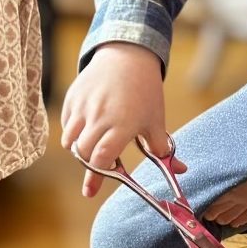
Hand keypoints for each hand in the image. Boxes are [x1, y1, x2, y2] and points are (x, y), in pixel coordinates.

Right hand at [61, 42, 183, 196]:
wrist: (127, 56)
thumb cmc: (145, 91)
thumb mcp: (156, 120)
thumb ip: (162, 148)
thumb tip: (180, 171)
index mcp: (122, 124)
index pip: (102, 159)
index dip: (97, 176)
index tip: (91, 190)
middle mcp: (99, 116)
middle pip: (84, 153)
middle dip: (90, 163)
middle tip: (100, 162)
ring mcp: (83, 107)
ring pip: (70, 141)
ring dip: (79, 149)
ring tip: (94, 142)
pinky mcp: (72, 98)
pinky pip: (66, 125)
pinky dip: (73, 131)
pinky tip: (88, 125)